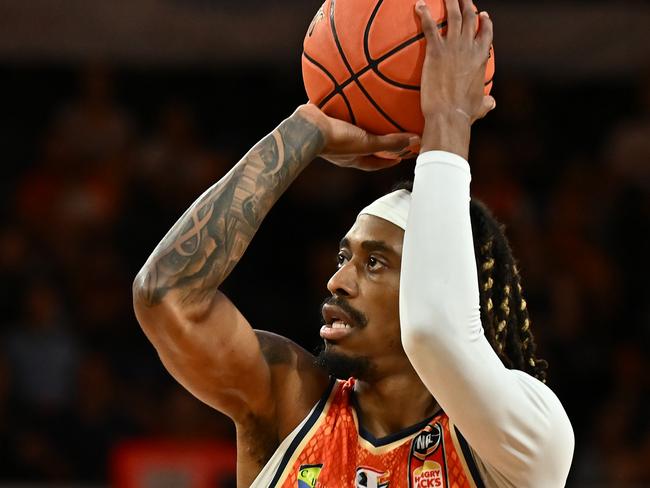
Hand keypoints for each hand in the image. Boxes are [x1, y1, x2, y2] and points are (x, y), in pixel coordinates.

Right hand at [296, 104, 419, 170]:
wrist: (308, 128)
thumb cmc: (336, 140)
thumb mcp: (368, 143)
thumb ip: (390, 142)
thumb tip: (416, 141)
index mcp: (352, 158)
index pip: (374, 164)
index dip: (387, 162)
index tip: (400, 157)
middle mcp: (342, 148)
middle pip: (363, 145)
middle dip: (375, 139)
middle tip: (389, 132)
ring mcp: (331, 133)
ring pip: (350, 126)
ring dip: (359, 118)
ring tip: (370, 107)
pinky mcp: (322, 118)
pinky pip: (336, 107)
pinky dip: (342, 99)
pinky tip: (348, 85)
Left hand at [415, 0, 494, 155]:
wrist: (450, 114)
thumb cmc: (464, 113)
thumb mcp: (480, 106)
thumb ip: (486, 102)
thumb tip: (492, 103)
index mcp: (481, 57)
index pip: (486, 33)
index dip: (485, 22)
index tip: (482, 14)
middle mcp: (470, 47)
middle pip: (470, 17)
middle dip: (467, 3)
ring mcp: (453, 47)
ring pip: (453, 15)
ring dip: (450, 1)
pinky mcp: (436, 51)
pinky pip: (429, 27)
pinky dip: (424, 13)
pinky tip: (419, 5)